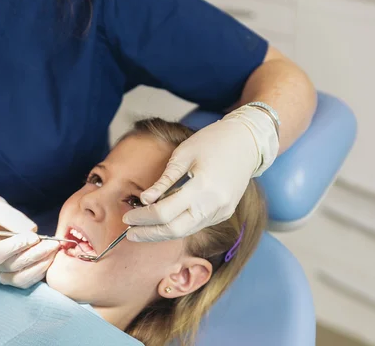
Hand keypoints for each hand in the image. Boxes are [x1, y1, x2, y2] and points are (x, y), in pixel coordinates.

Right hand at [0, 194, 58, 287]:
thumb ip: (13, 218)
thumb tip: (33, 232)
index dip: (17, 247)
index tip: (34, 237)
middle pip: (9, 267)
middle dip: (35, 255)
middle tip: (53, 244)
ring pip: (17, 279)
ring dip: (39, 267)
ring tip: (53, 252)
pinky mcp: (1, 277)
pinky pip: (20, 282)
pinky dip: (36, 273)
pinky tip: (47, 260)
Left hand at [122, 106, 278, 241]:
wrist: (248, 141)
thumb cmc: (213, 141)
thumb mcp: (183, 155)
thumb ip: (164, 181)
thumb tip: (144, 200)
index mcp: (202, 187)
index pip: (164, 212)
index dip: (143, 217)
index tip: (127, 217)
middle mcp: (214, 205)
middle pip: (175, 230)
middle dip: (150, 234)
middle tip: (129, 233)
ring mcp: (221, 211)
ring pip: (186, 231)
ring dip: (162, 233)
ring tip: (141, 231)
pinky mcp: (224, 213)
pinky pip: (196, 225)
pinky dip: (177, 226)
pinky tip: (162, 223)